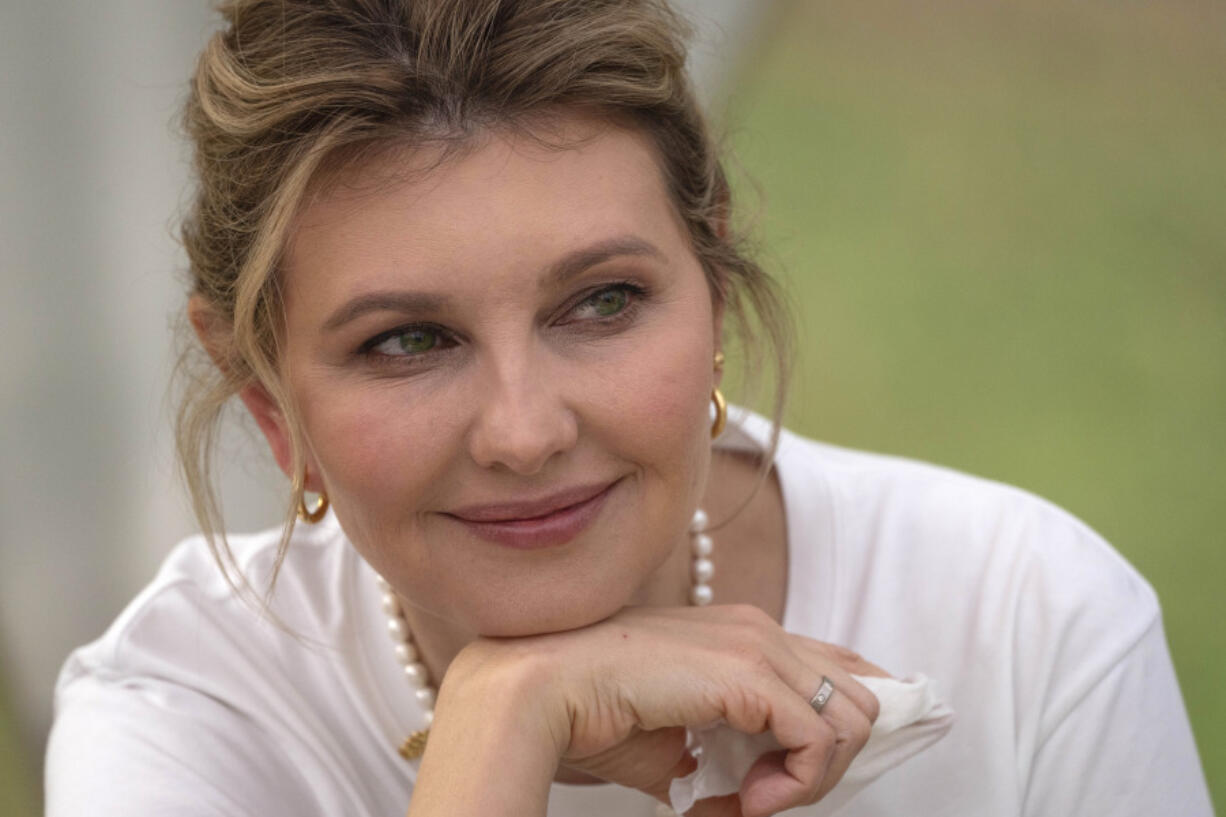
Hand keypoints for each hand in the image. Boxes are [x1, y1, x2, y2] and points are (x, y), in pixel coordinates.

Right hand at [460, 604, 883, 816]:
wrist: (546, 689)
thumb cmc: (598, 713)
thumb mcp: (682, 738)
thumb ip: (728, 754)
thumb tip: (753, 798)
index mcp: (745, 634)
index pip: (841, 663)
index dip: (849, 720)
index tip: (818, 771)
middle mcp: (760, 630)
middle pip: (861, 697)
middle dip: (831, 761)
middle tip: (768, 793)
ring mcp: (758, 645)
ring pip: (853, 719)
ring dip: (813, 777)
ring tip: (751, 799)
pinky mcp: (751, 674)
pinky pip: (818, 740)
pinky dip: (794, 784)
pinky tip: (744, 801)